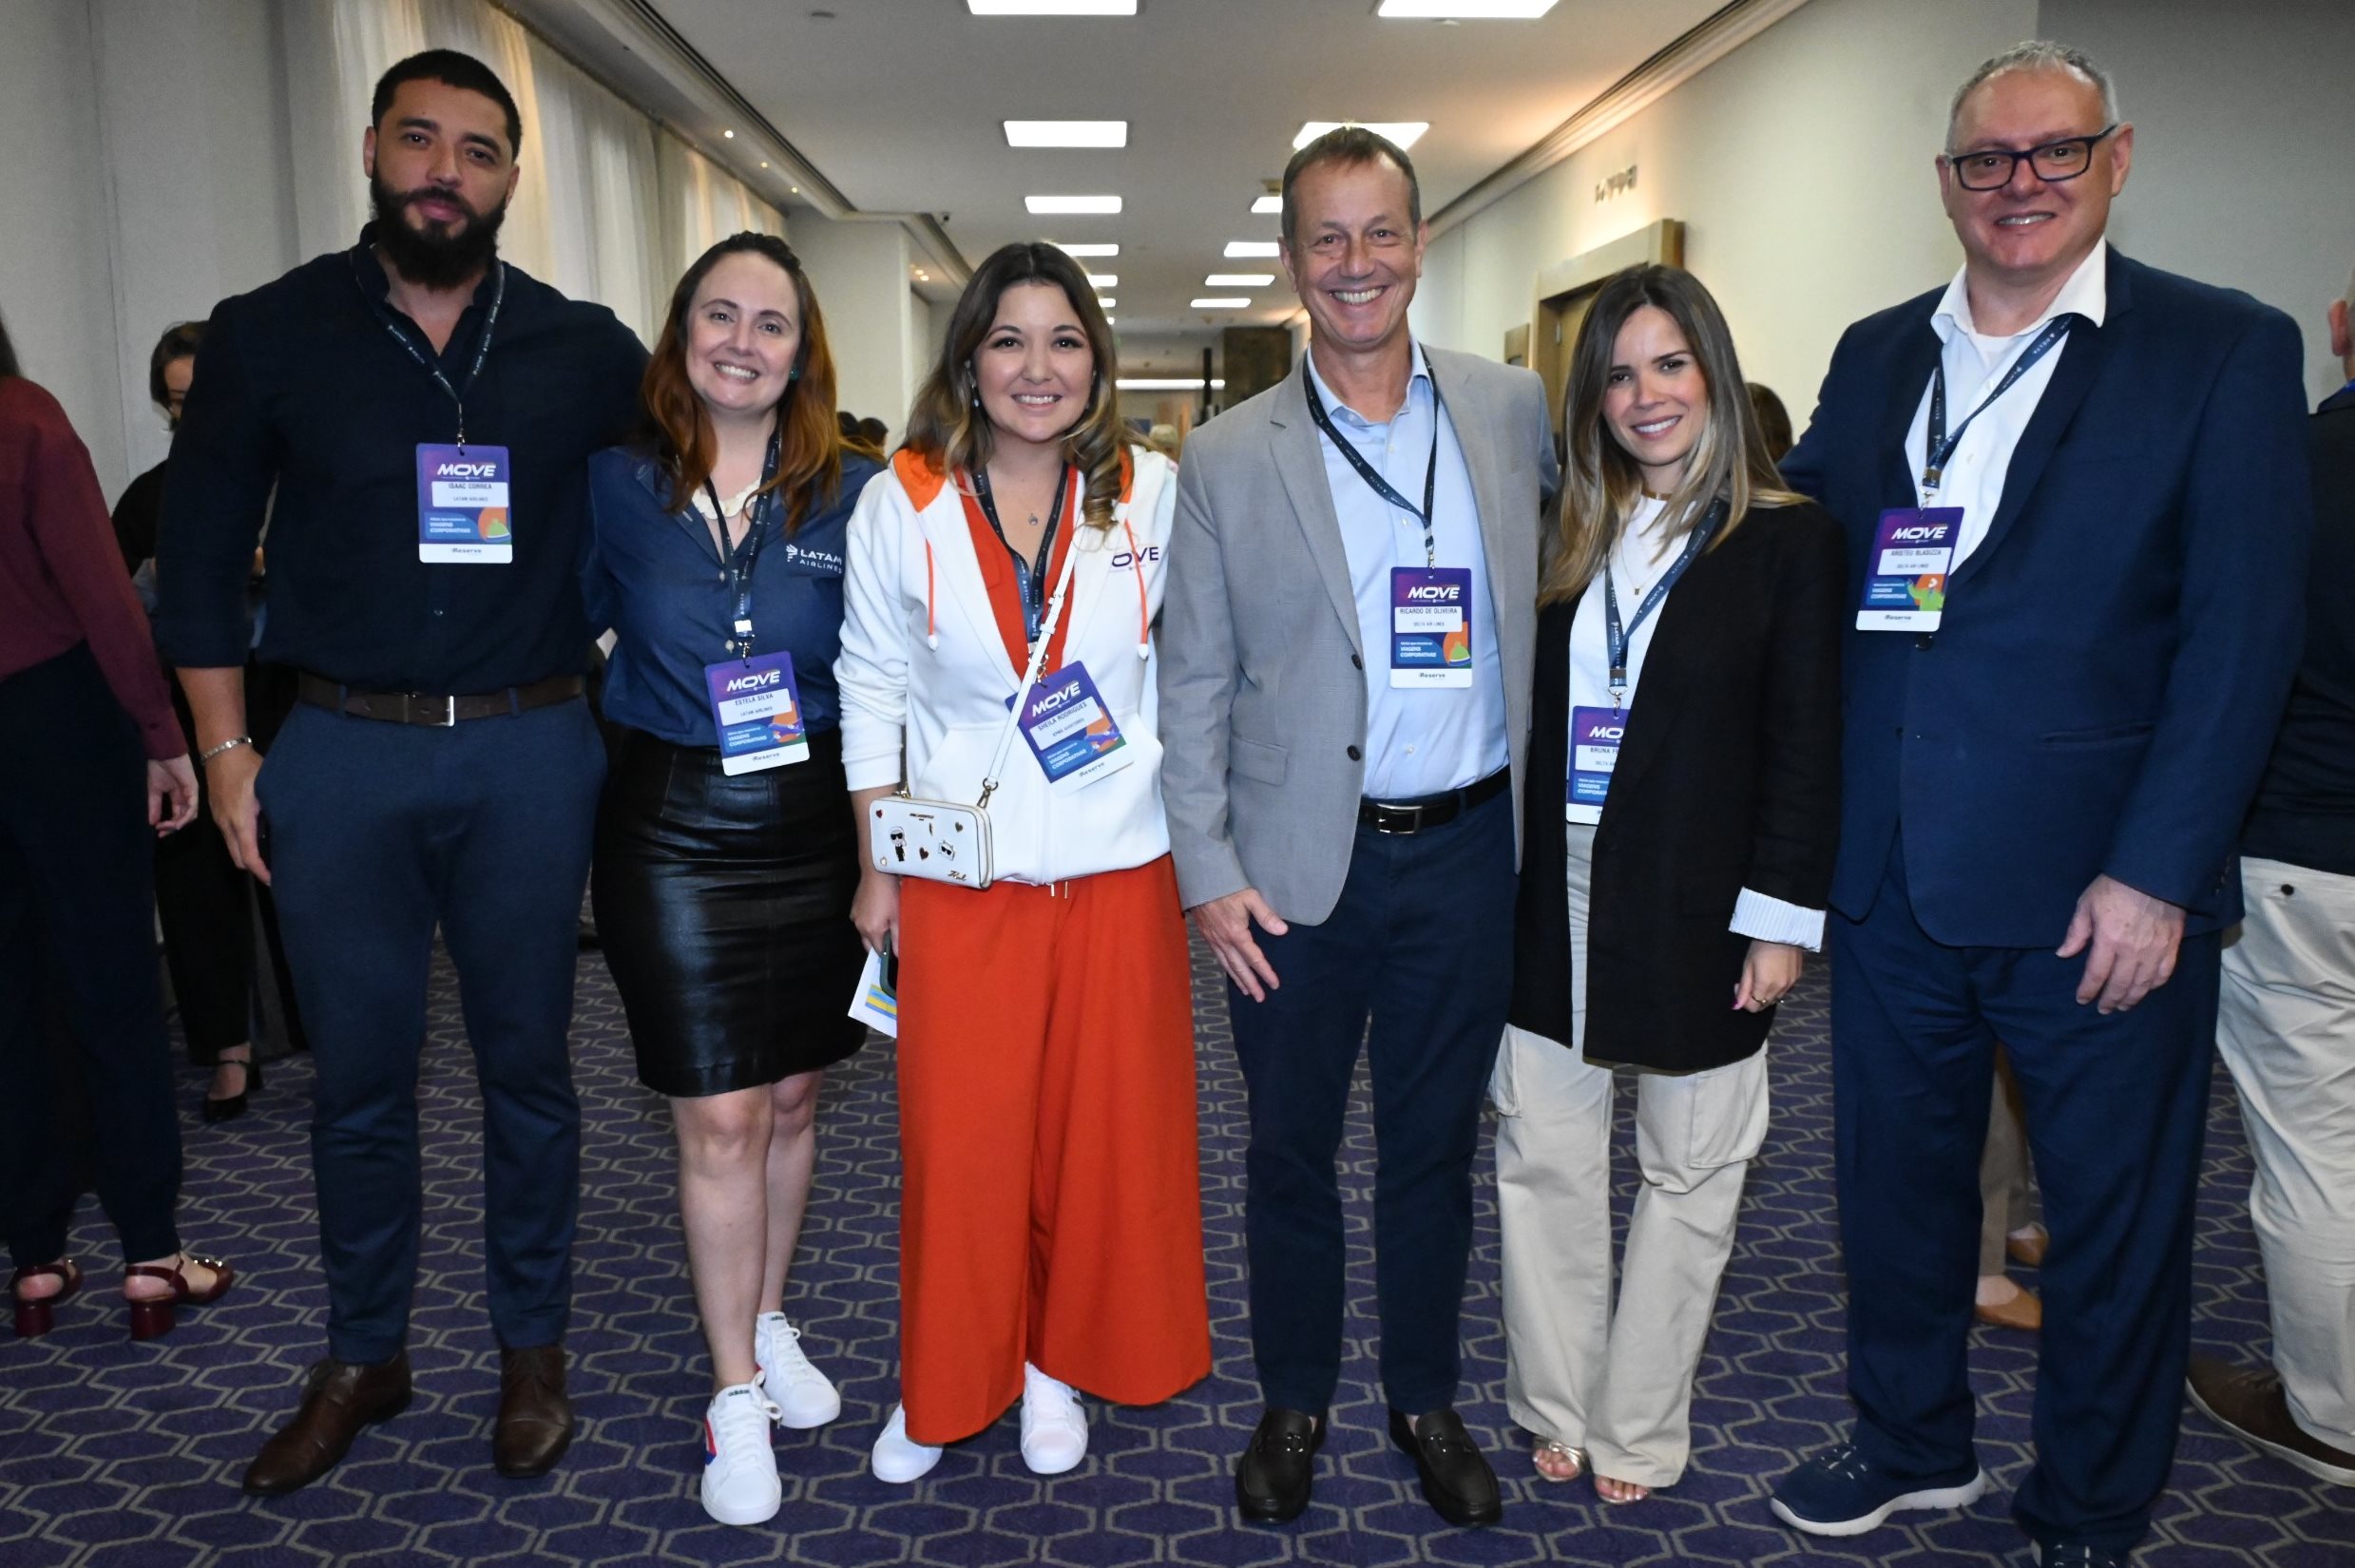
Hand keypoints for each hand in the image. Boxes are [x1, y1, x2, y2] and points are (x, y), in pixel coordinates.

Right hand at [147, 756, 197, 835]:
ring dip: (178, 824)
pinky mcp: (193, 790)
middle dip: (173, 827)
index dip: (169, 825)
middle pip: (184, 818)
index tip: (158, 832)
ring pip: (190, 815)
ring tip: (166, 827)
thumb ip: (154, 806)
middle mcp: (186, 797)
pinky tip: (175, 822)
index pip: (177, 815)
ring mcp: (191, 794)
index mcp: (177, 797)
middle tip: (162, 833)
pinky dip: (185, 817)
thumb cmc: (158, 768)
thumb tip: (151, 822)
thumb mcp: (154, 790)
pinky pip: (192, 807)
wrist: (162, 753)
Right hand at [203, 744, 269, 882]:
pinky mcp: (217, 814)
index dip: (261, 872)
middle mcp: (227, 824)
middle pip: (238, 859)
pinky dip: (242, 844)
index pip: (249, 856)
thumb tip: (292, 825)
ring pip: (232, 848)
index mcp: (241, 820)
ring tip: (268, 857)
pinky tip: (257, 838)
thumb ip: (276, 808)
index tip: (274, 880)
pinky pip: (229, 837)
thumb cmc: (248, 767)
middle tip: (275, 871)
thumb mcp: (268, 786)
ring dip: (247, 857)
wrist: (222, 753)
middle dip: (255, 869)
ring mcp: (219, 820)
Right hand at [851, 871, 899, 954]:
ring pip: (864, 932)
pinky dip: (868, 922)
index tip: (895, 949)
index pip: (878, 951)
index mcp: (871, 931)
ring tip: (886, 923)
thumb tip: (897, 955)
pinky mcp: (854, 908)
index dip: (887, 952)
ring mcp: (855, 917)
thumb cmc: (890, 894)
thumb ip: (897, 938)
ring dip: (873, 933)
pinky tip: (878, 914)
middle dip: (879, 945)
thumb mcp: (897, 917)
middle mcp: (859, 927)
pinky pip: (860, 921)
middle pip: (869, 944)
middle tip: (892, 938)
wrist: (876, 873)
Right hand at [1189, 887, 1287, 1002]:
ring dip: (1238, 979)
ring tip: (1246, 991)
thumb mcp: (1251, 897)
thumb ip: (1266, 915)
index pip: (1254, 958)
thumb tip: (1283, 931)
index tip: (1274, 984)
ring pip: (1227, 965)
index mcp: (1236, 933)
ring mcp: (1213, 940)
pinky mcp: (1206, 936)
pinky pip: (1218, 957)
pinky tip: (1230, 970)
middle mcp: (1224, 941)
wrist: (1200, 880)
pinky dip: (1226, 968)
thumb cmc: (1227, 886)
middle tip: (1260, 997)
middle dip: (1251, 984)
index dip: (1265, 972)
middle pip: (1239, 968)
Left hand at [1733, 939, 1802, 1011]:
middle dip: (1755, 997)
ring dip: (1766, 993)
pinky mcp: (1798, 977)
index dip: (1744, 1000)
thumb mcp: (1748, 966)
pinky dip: (1777, 987)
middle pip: (1765, 1004)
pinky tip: (1773, 973)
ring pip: (1776, 998)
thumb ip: (1744, 988)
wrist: (1783, 931)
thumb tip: (1737, 1006)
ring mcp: (1791, 984)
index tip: (1739, 985)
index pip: (1754, 1007)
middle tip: (1750, 980)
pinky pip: (1785, 990)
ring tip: (1762, 975)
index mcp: (1766, 986)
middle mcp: (1780, 989)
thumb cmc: (1761, 946)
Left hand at [2057, 873, 2184, 1013]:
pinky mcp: (2172, 946)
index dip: (2089, 990)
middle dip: (2110, 999)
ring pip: (2142, 984)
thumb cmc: (2115, 887)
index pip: (2096, 974)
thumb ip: (2076, 932)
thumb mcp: (2087, 905)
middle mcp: (2132, 951)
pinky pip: (2164, 973)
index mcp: (2108, 940)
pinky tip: (2146, 989)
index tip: (2083, 999)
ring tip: (2123, 1006)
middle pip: (2120, 984)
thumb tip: (2063, 954)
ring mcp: (2154, 950)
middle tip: (2104, 1009)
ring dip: (2131, 998)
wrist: (2153, 873)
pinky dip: (2154, 985)